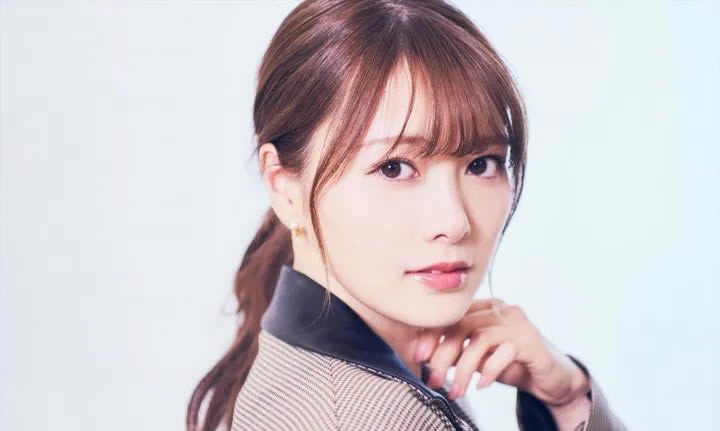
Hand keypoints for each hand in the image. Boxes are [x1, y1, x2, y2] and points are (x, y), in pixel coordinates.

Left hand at [413, 298, 589, 405]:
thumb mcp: (479, 358)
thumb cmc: (511, 365)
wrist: (552, 379)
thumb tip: (424, 357)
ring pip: (479, 340)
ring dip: (463, 368)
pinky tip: (481, 386)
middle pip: (461, 325)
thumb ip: (456, 352)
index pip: (451, 315)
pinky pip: (503, 353)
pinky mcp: (530, 342)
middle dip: (442, 354)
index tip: (417, 356)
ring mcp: (517, 323)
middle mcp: (501, 309)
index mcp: (485, 307)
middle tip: (432, 378)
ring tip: (455, 391)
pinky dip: (488, 371)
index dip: (431, 334)